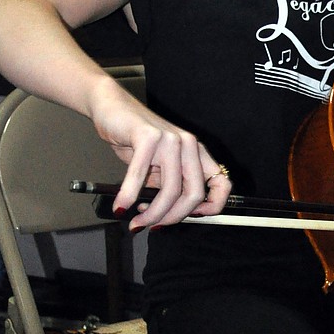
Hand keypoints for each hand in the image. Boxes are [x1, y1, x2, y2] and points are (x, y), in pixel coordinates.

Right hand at [87, 77, 231, 229]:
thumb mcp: (157, 166)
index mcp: (196, 152)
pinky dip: (129, 195)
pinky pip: (140, 176)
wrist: (112, 107)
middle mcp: (189, 145)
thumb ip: (168, 187)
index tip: (195, 219)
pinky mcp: (148, 137)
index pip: (221, 183)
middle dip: (173, 217)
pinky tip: (121, 206)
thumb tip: (169, 217)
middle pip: (193, 194)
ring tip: (136, 222)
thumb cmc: (134, 139)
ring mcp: (171, 140)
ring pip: (169, 190)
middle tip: (154, 226)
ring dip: (151, 213)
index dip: (214, 206)